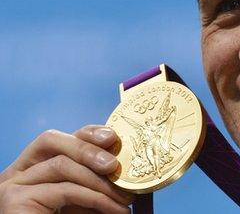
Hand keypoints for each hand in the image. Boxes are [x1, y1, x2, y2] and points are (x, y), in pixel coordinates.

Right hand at [0, 125, 133, 213]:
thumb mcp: (83, 202)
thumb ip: (95, 184)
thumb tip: (125, 172)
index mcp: (37, 167)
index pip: (61, 139)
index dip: (87, 133)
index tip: (114, 139)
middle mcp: (21, 171)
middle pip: (54, 140)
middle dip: (90, 148)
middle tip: (118, 165)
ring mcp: (15, 184)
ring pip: (62, 164)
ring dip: (100, 180)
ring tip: (125, 197)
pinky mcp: (15, 199)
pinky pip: (65, 189)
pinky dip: (96, 198)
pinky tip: (115, 209)